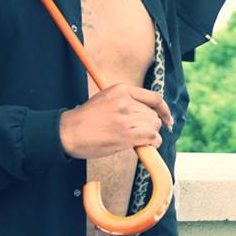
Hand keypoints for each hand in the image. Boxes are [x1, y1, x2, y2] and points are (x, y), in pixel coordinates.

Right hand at [59, 83, 173, 158]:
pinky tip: (147, 146)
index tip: (167, 119)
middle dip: (151, 126)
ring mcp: (125, 117)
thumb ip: (127, 102)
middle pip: (153, 115)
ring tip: (141, 141)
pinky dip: (153, 143)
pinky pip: (150, 137)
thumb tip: (148, 115)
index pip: (154, 98)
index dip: (164, 110)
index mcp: (122, 89)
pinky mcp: (124, 134)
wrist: (68, 132)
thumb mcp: (106, 99)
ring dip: (151, 135)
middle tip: (141, 134)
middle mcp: (125, 101)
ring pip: (153, 126)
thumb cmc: (87, 119)